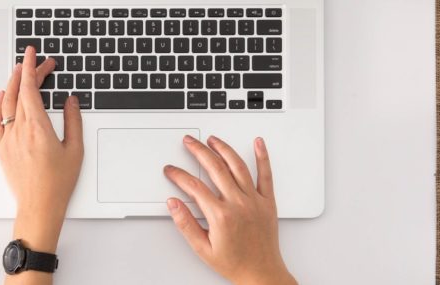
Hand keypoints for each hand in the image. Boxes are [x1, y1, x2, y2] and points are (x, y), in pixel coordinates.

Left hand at [0, 46, 82, 255]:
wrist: (39, 206)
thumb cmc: (58, 183)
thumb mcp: (75, 149)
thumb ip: (73, 121)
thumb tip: (71, 101)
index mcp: (38, 127)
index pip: (30, 89)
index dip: (32, 68)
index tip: (34, 55)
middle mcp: (19, 130)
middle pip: (19, 92)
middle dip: (28, 72)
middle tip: (38, 62)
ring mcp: (8, 139)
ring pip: (6, 103)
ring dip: (12, 84)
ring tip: (20, 72)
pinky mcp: (1, 149)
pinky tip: (2, 97)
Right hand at [164, 136, 295, 284]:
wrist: (261, 273)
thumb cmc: (234, 263)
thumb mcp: (202, 248)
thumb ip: (186, 224)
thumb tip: (173, 204)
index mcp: (220, 216)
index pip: (194, 187)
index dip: (179, 175)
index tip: (171, 170)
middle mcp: (238, 204)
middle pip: (215, 168)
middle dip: (198, 151)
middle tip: (189, 142)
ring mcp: (254, 201)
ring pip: (238, 166)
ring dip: (223, 149)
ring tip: (213, 139)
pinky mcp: (267, 202)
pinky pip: (266, 175)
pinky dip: (263, 157)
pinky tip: (258, 143)